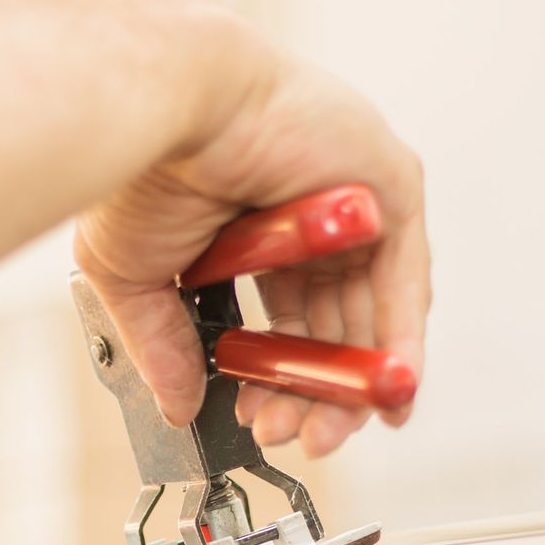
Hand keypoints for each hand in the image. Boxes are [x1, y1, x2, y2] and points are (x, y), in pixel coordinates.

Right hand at [74, 40, 429, 458]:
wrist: (172, 108)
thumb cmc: (146, 166)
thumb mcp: (138, 276)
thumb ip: (164, 344)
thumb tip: (176, 406)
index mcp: (257, 231)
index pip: (288, 320)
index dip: (278, 377)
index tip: (261, 419)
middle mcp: (313, 218)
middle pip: (335, 326)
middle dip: (315, 393)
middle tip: (296, 437)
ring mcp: (356, 205)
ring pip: (372, 314)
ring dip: (354, 383)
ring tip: (328, 431)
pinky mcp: (390, 190)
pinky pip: (405, 282)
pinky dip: (399, 342)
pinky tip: (385, 392)